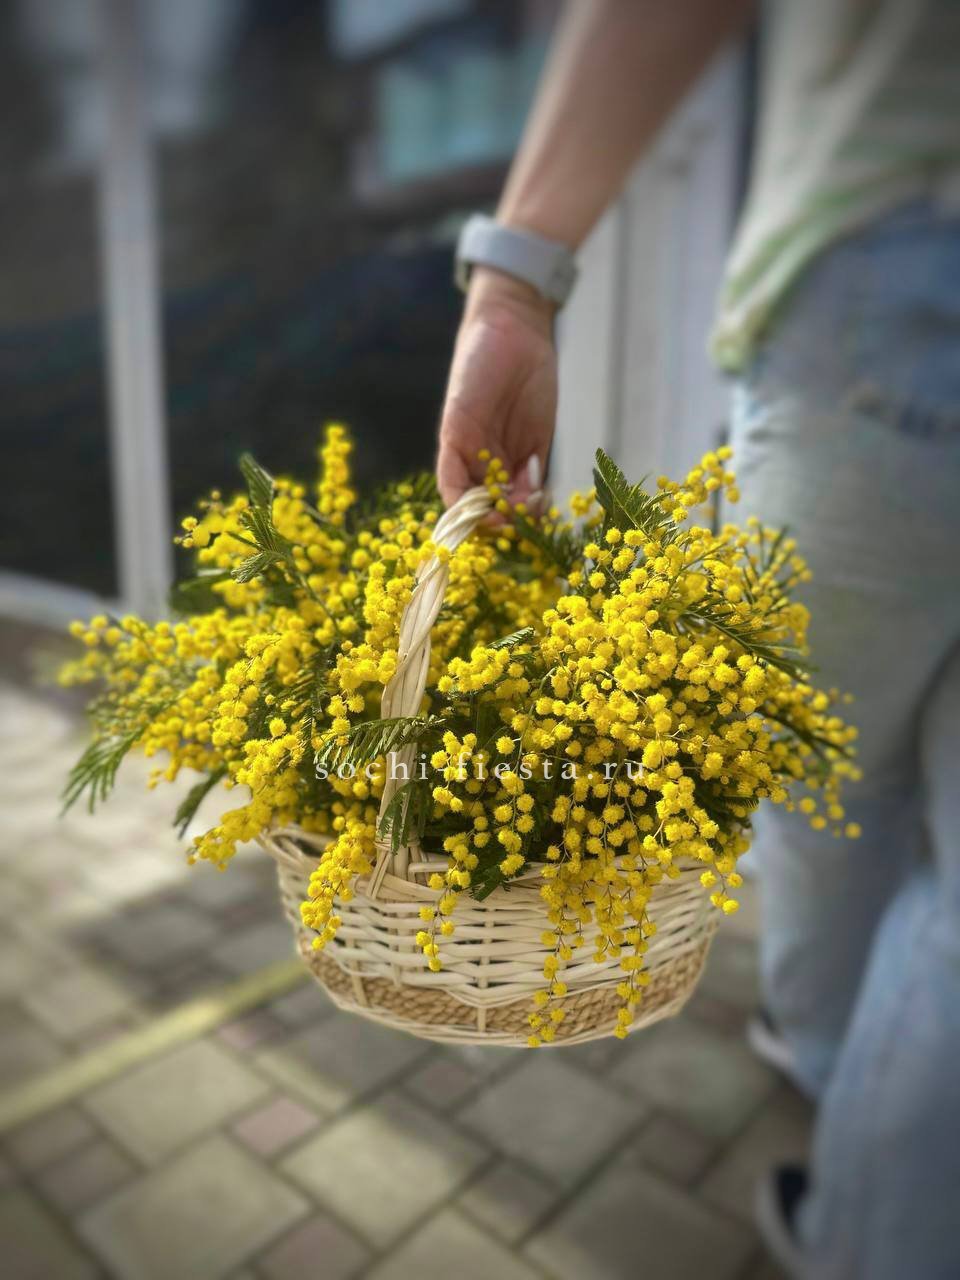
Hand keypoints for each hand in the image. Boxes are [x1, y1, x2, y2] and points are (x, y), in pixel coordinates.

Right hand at [437, 268, 556, 510]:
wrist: (513, 328)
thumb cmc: (477, 360)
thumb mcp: (460, 404)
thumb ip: (460, 444)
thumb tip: (462, 494)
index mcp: (456, 449)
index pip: (456, 496)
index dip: (466, 515)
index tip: (482, 520)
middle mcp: (481, 459)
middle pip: (487, 505)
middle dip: (499, 519)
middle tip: (513, 519)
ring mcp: (509, 455)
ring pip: (513, 500)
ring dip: (521, 512)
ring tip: (532, 505)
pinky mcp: (537, 448)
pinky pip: (536, 484)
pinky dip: (538, 496)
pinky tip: (541, 492)